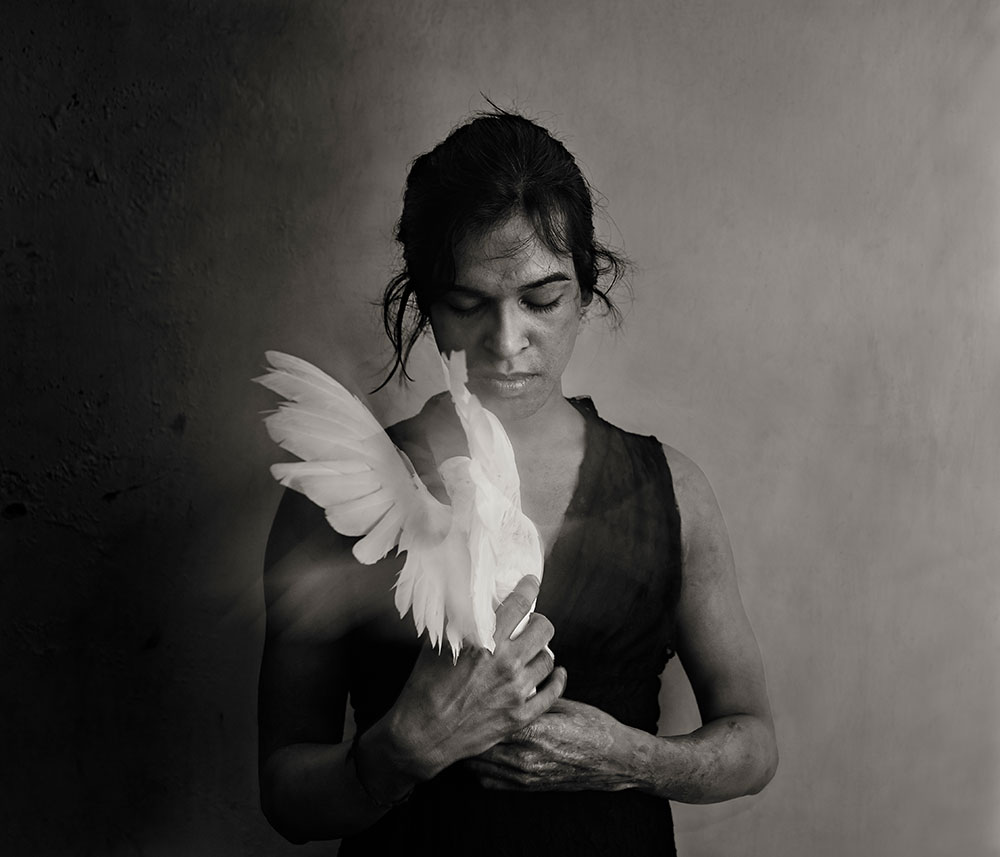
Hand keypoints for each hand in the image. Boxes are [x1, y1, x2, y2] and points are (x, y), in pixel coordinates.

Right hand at [386, 575, 566, 781]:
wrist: (422, 733)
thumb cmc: (424, 685)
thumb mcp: (438, 644)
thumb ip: (459, 621)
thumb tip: (470, 601)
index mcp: (486, 641)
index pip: (519, 604)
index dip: (529, 588)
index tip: (531, 583)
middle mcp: (506, 663)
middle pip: (543, 630)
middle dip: (539, 622)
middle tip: (532, 623)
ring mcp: (516, 691)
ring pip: (548, 660)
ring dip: (543, 651)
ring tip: (535, 650)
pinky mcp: (519, 715)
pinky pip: (552, 695)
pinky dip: (558, 681)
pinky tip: (558, 674)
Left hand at [463, 698, 637, 791]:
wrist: (614, 759)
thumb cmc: (592, 726)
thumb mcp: (562, 703)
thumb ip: (533, 698)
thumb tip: (510, 682)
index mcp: (534, 729)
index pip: (490, 719)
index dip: (474, 708)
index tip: (465, 696)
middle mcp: (526, 755)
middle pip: (480, 744)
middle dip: (468, 729)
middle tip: (456, 713)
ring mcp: (526, 774)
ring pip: (480, 764)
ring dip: (471, 749)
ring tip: (464, 732)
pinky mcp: (528, 787)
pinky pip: (490, 781)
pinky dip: (480, 769)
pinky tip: (481, 754)